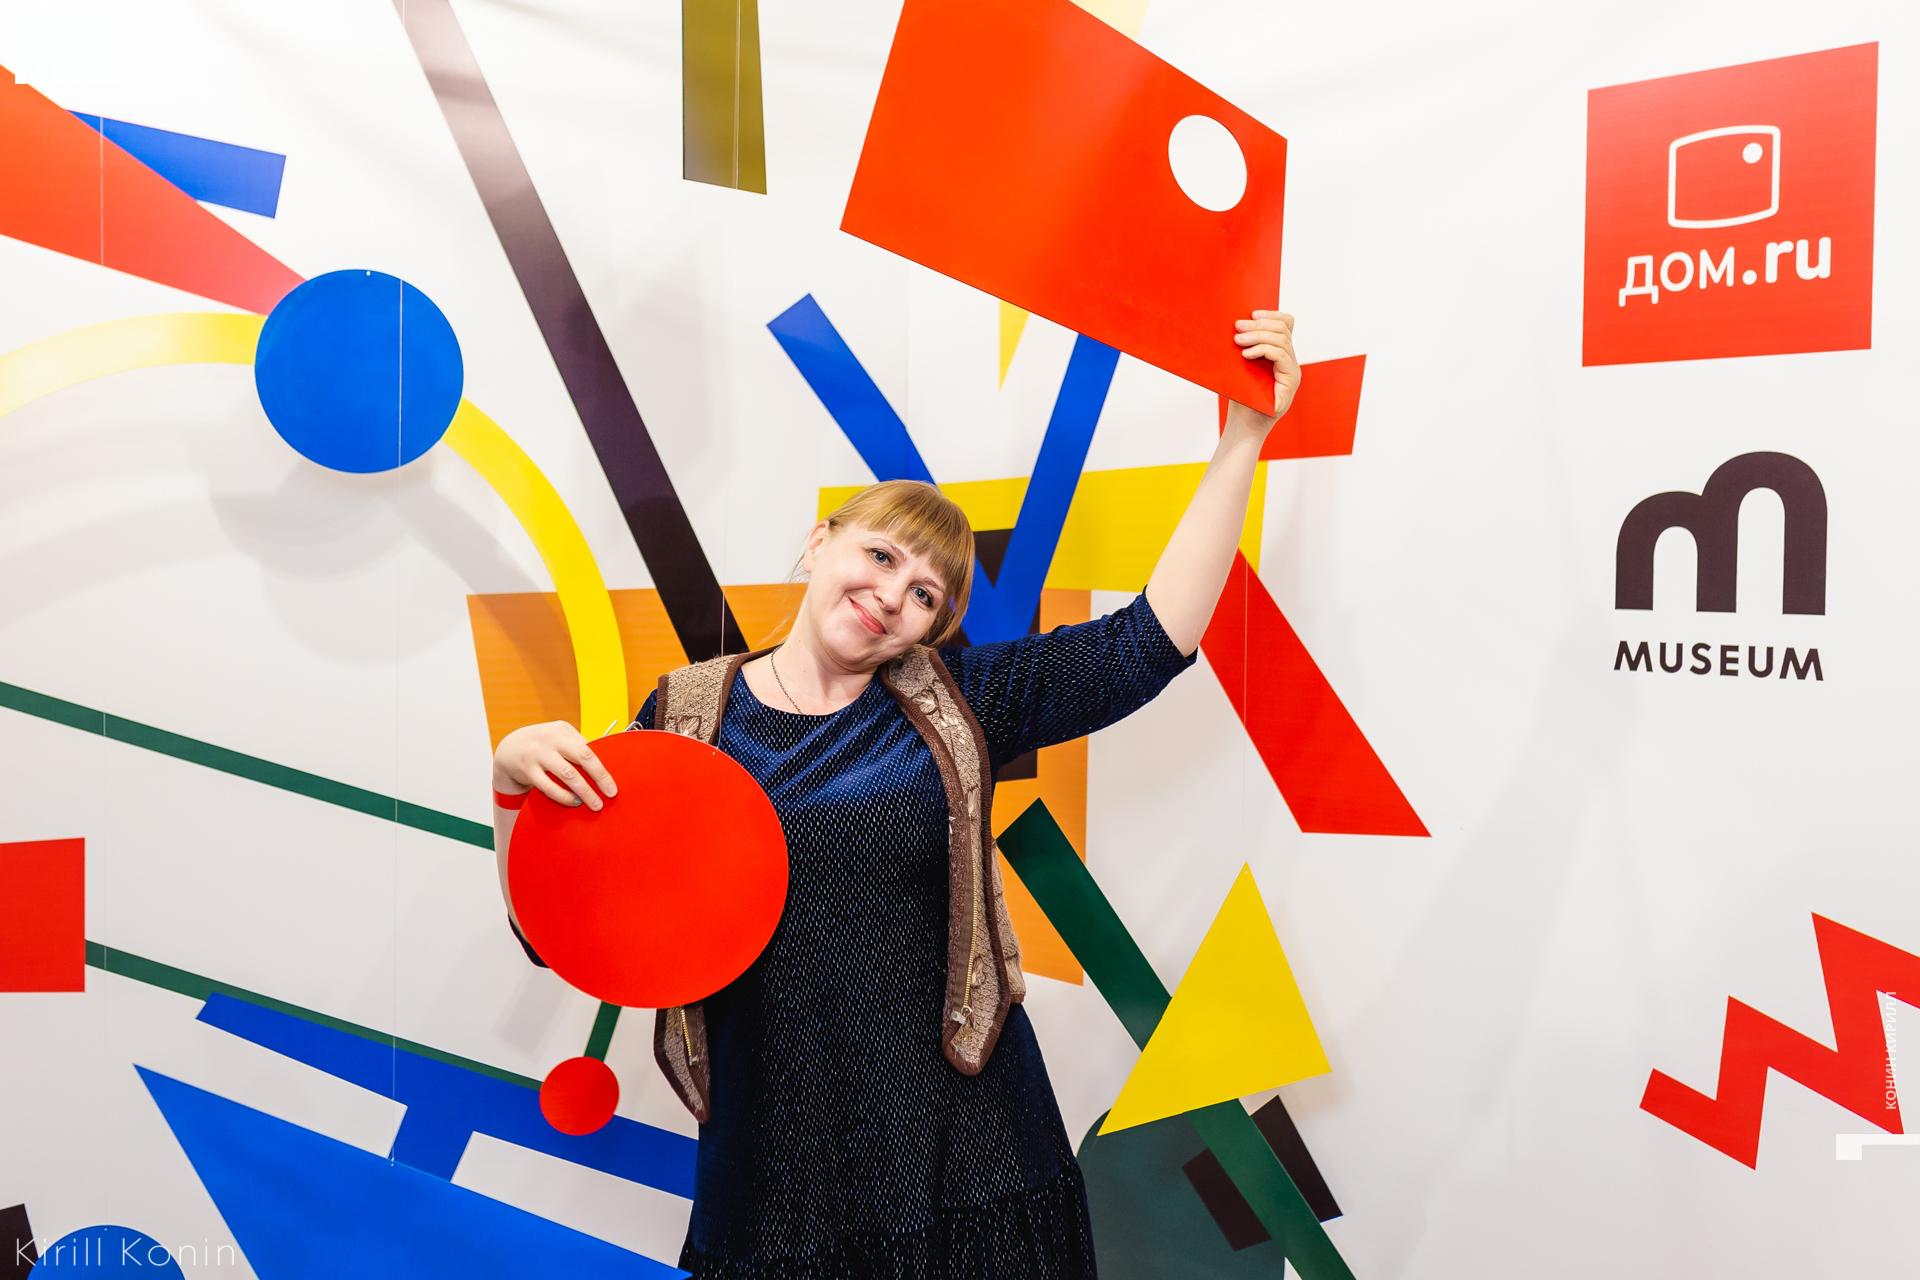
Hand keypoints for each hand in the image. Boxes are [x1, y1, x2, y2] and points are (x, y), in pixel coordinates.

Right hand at [492, 721, 616, 809]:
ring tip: (594, 803)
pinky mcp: (527, 769)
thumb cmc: (542, 745)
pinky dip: (563, 796)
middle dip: (599, 777)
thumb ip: (577, 747)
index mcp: (563, 730)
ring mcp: (538, 753)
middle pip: (582, 756)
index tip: (612, 785)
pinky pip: (548, 786)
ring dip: (583, 790)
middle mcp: (552, 738)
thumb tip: (604, 767)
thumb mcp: (558, 738)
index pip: (589, 749)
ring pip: (567, 773)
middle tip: (610, 794)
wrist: (509, 748)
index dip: (602, 768)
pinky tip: (573, 802)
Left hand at [1227, 310, 1299, 437]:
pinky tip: (1247, 355)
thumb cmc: (1240, 396)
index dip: (1271, 314)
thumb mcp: (1241, 366)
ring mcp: (1293, 370)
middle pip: (1283, 329)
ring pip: (1282, 340)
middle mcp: (1290, 360)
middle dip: (1259, 324)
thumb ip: (1245, 347)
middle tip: (1238, 327)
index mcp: (1280, 353)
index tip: (1251, 313)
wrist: (1244, 424)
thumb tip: (1235, 324)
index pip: (1286, 324)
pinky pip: (1281, 356)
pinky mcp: (1291, 381)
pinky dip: (1263, 350)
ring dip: (1258, 336)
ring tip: (1238, 341)